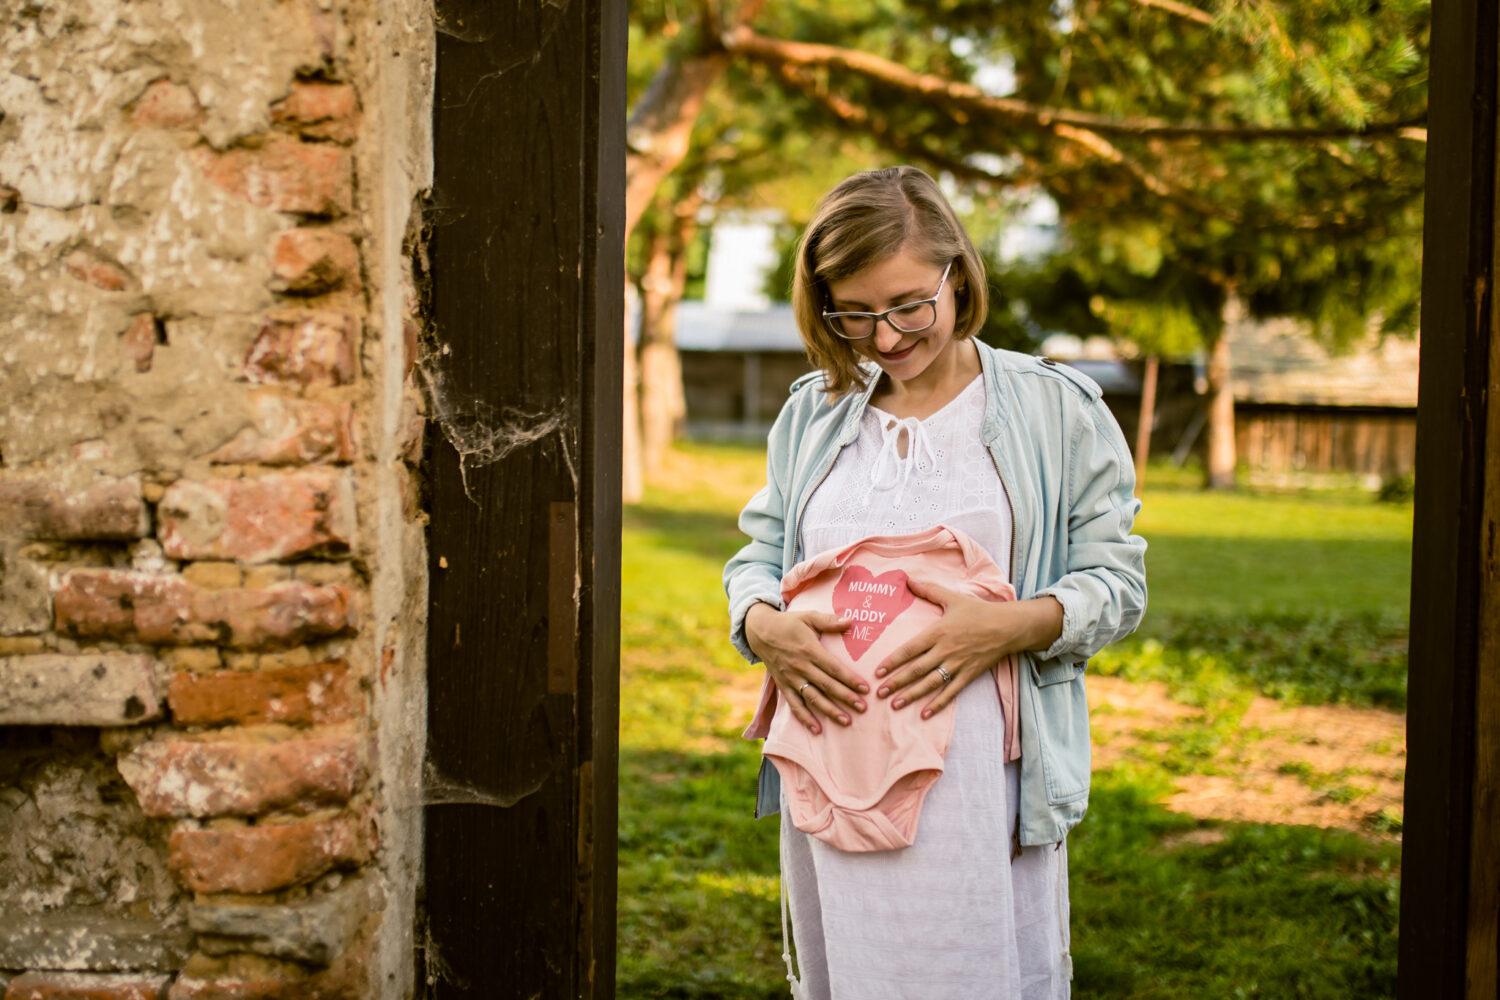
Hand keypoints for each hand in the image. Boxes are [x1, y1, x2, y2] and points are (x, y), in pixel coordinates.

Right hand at [745, 602, 869, 734]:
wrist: (760, 632)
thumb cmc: (789, 623)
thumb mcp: (808, 617)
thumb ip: (829, 621)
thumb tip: (850, 621)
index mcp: (809, 650)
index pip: (833, 668)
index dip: (849, 678)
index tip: (865, 688)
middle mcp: (800, 667)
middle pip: (826, 685)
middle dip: (845, 697)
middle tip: (863, 708)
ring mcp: (791, 678)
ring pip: (812, 698)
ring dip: (829, 711)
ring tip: (846, 721)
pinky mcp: (783, 686)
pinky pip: (794, 705)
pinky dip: (804, 718)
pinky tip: (817, 730)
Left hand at [873, 576, 1024, 718]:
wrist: (1008, 626)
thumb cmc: (979, 611)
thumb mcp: (952, 597)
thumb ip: (928, 589)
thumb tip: (907, 578)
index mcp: (938, 632)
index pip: (910, 649)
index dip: (893, 661)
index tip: (877, 671)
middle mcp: (945, 651)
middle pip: (916, 670)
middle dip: (896, 682)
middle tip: (879, 693)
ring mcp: (957, 665)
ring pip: (930, 683)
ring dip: (912, 695)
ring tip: (895, 705)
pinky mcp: (969, 675)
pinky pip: (951, 692)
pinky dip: (938, 704)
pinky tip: (924, 714)